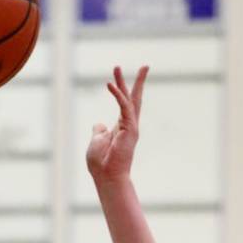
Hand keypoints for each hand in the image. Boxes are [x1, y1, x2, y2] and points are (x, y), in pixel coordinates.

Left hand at [86, 65, 147, 182]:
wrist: (107, 176)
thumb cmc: (101, 163)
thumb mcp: (96, 142)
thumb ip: (99, 131)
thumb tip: (99, 125)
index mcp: (122, 126)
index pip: (125, 104)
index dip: (123, 89)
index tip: (119, 77)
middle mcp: (129, 124)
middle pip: (134, 98)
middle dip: (137, 81)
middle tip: (145, 65)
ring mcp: (131, 126)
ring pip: (129, 99)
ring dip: (123, 82)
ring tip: (117, 67)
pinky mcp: (130, 128)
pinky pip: (123, 107)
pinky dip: (117, 95)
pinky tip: (110, 84)